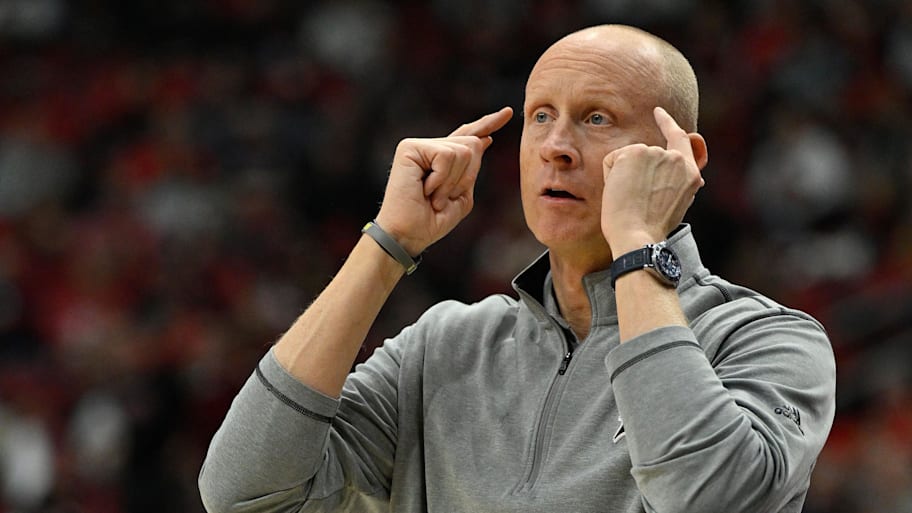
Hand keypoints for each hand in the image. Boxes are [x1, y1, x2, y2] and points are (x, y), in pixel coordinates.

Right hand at [375, 107, 512, 254]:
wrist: (409, 234)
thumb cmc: (431, 221)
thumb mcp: (462, 196)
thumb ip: (472, 169)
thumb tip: (484, 139)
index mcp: (443, 159)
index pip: (468, 136)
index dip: (488, 124)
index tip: (507, 113)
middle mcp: (430, 148)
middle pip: (473, 144)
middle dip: (466, 177)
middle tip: (442, 199)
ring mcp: (419, 146)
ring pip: (463, 151)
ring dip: (452, 182)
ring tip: (433, 196)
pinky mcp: (409, 148)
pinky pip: (446, 155)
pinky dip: (441, 179)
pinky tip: (425, 189)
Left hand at [600, 107, 706, 255]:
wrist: (637, 236)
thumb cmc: (651, 228)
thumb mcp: (676, 203)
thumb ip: (677, 181)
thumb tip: (685, 169)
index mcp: (690, 173)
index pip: (680, 139)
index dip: (668, 124)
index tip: (658, 112)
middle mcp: (676, 159)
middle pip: (645, 155)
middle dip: (633, 173)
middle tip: (634, 200)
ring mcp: (655, 154)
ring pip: (628, 158)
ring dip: (622, 176)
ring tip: (630, 199)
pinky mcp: (635, 153)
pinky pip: (612, 160)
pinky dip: (610, 176)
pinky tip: (619, 192)